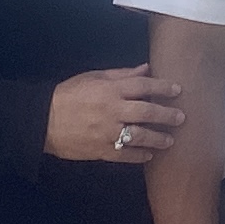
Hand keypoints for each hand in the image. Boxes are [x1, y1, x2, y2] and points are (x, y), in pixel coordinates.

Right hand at [46, 66, 184, 165]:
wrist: (43, 121)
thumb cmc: (69, 95)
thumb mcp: (93, 78)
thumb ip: (121, 74)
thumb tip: (146, 68)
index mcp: (109, 90)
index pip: (143, 86)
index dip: (162, 87)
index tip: (178, 90)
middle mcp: (111, 111)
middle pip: (146, 112)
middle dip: (166, 114)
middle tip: (181, 117)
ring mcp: (107, 133)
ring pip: (139, 136)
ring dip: (158, 138)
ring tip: (170, 140)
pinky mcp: (101, 151)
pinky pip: (125, 155)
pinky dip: (139, 155)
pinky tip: (149, 155)